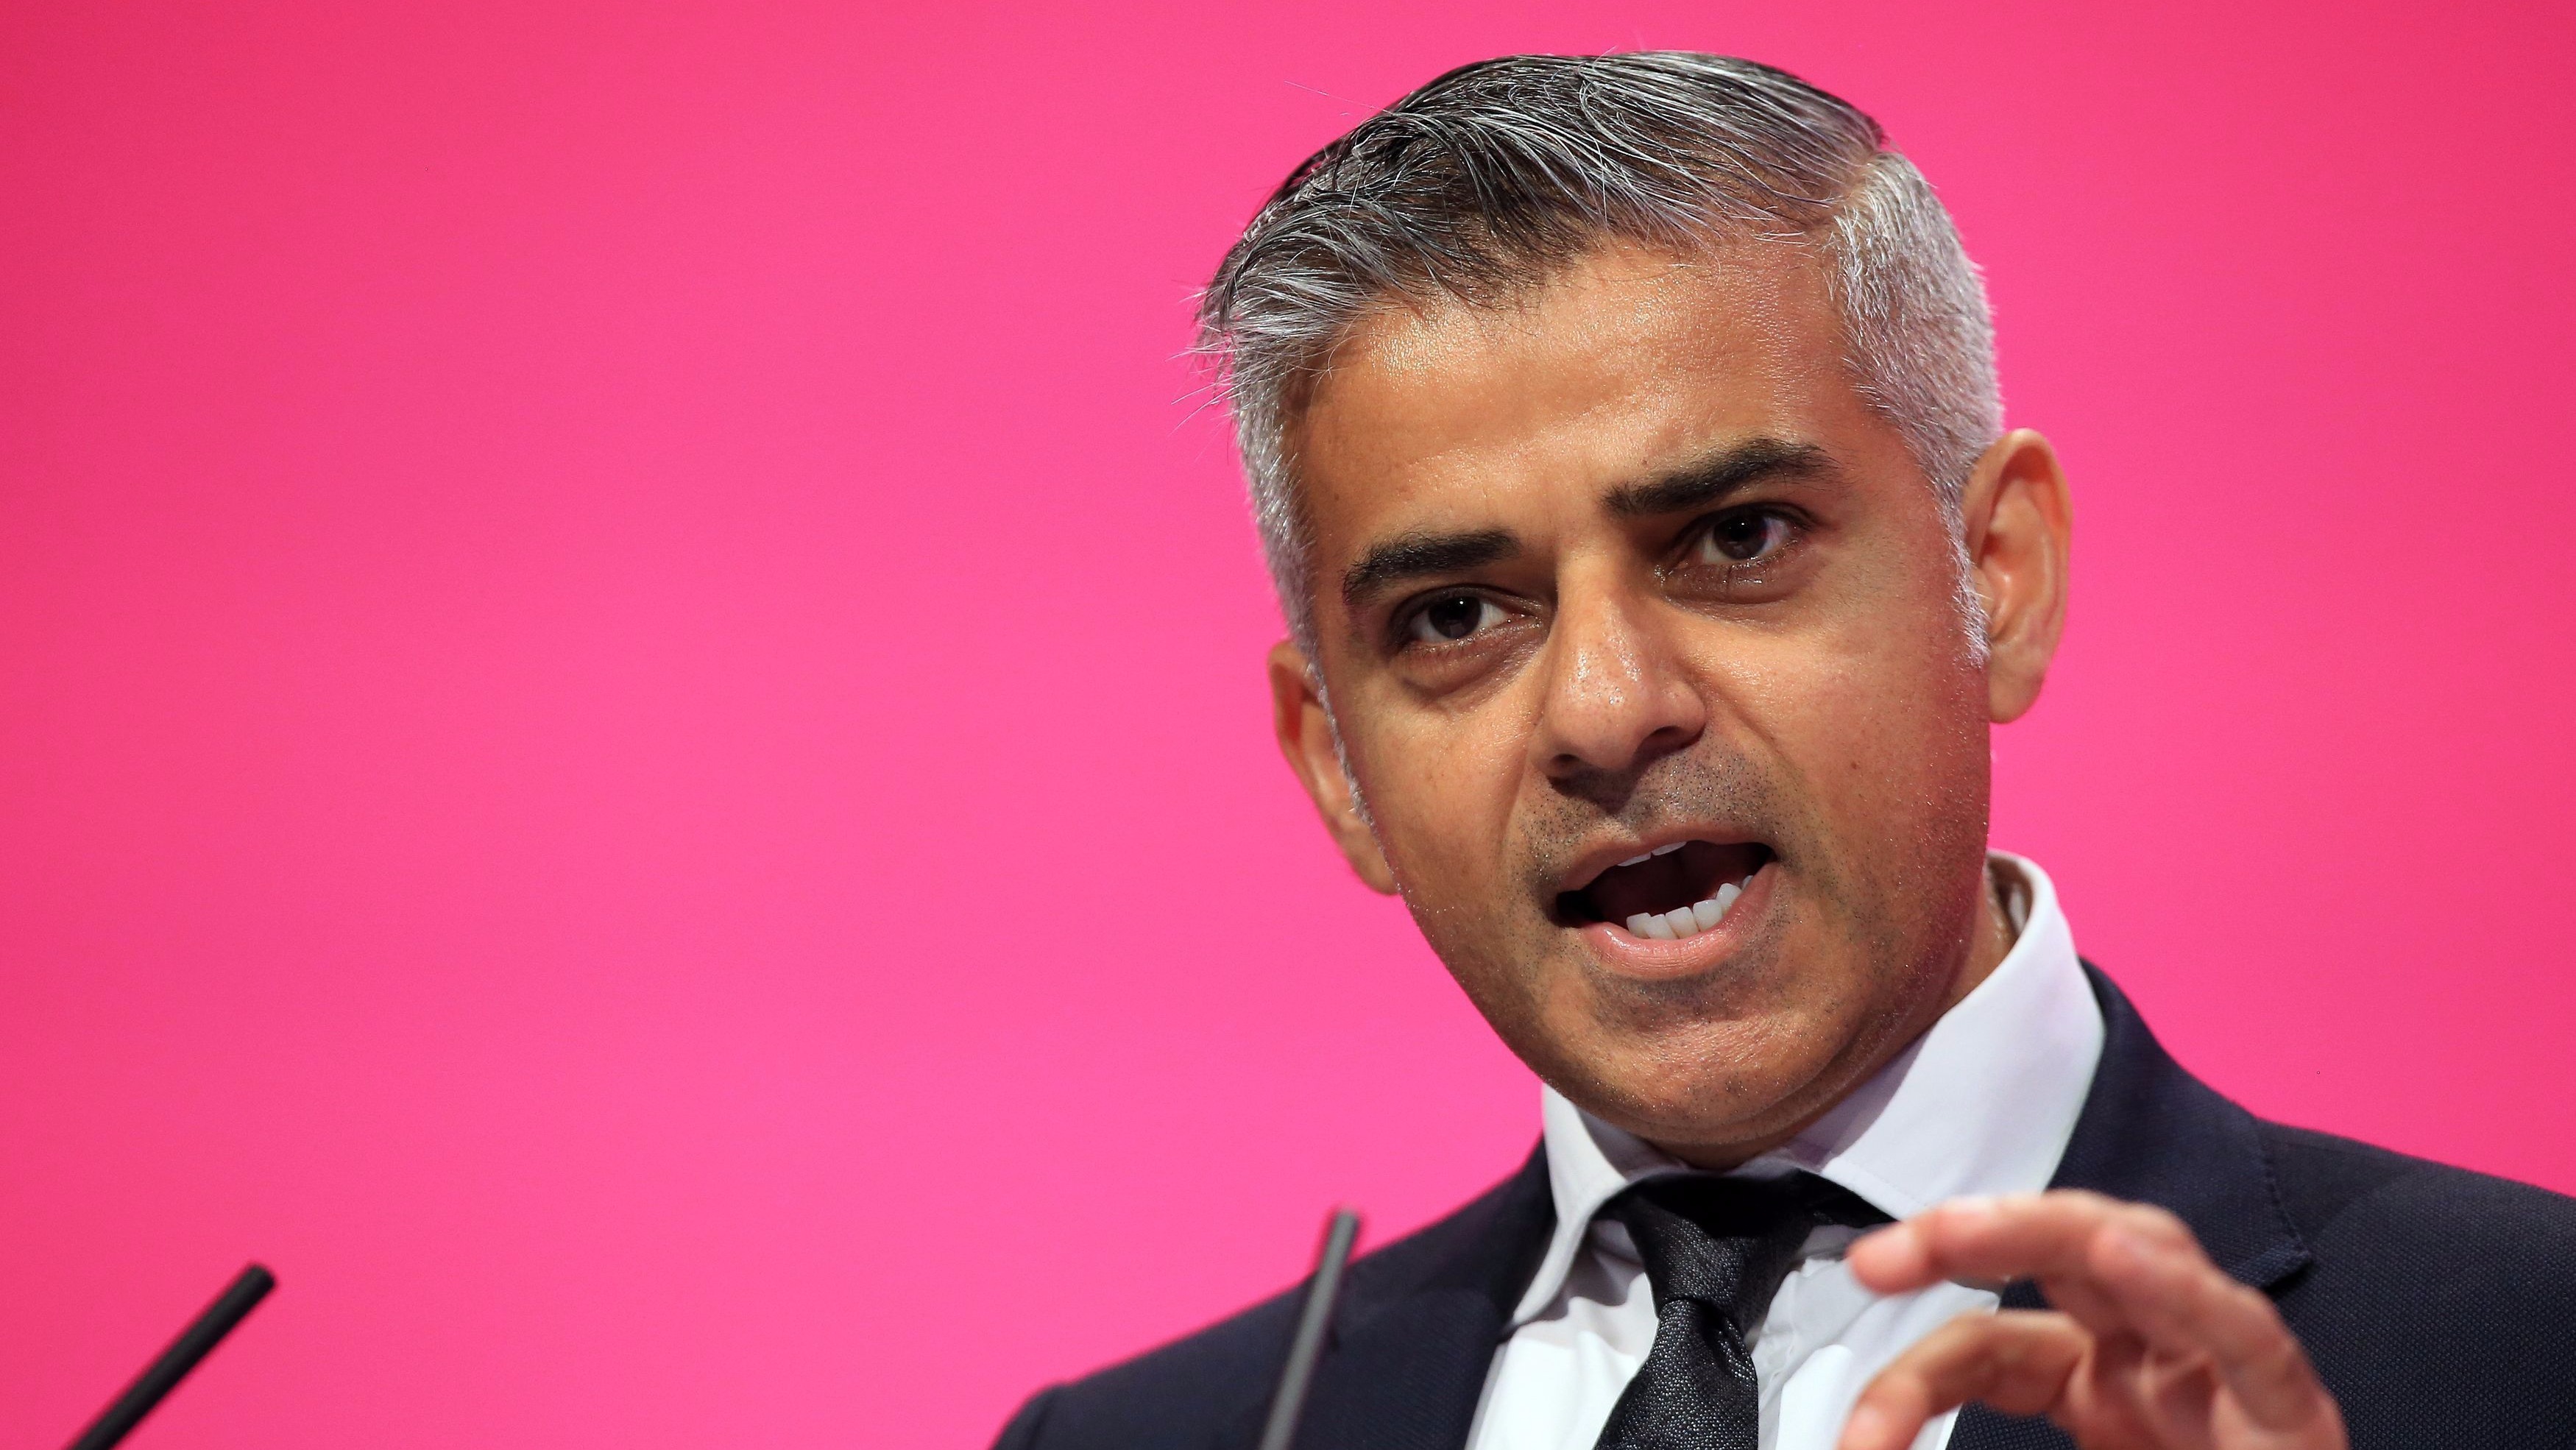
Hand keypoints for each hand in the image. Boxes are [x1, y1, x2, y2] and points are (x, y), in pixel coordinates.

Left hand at [1836, 1191, 2343, 1449]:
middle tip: (1875, 1259)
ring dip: (2046, 1229)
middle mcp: (2157, 1364)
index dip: (1911, 1372)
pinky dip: (2184, 1291)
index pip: (1989, 1344)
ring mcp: (2223, 1378)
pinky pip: (2243, 1335)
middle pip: (2059, 1257)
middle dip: (1965, 1236)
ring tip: (1962, 1230)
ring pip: (2142, 1251)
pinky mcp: (2292, 1417)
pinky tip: (2120, 1256)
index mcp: (2098, 1388)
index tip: (1853, 1435)